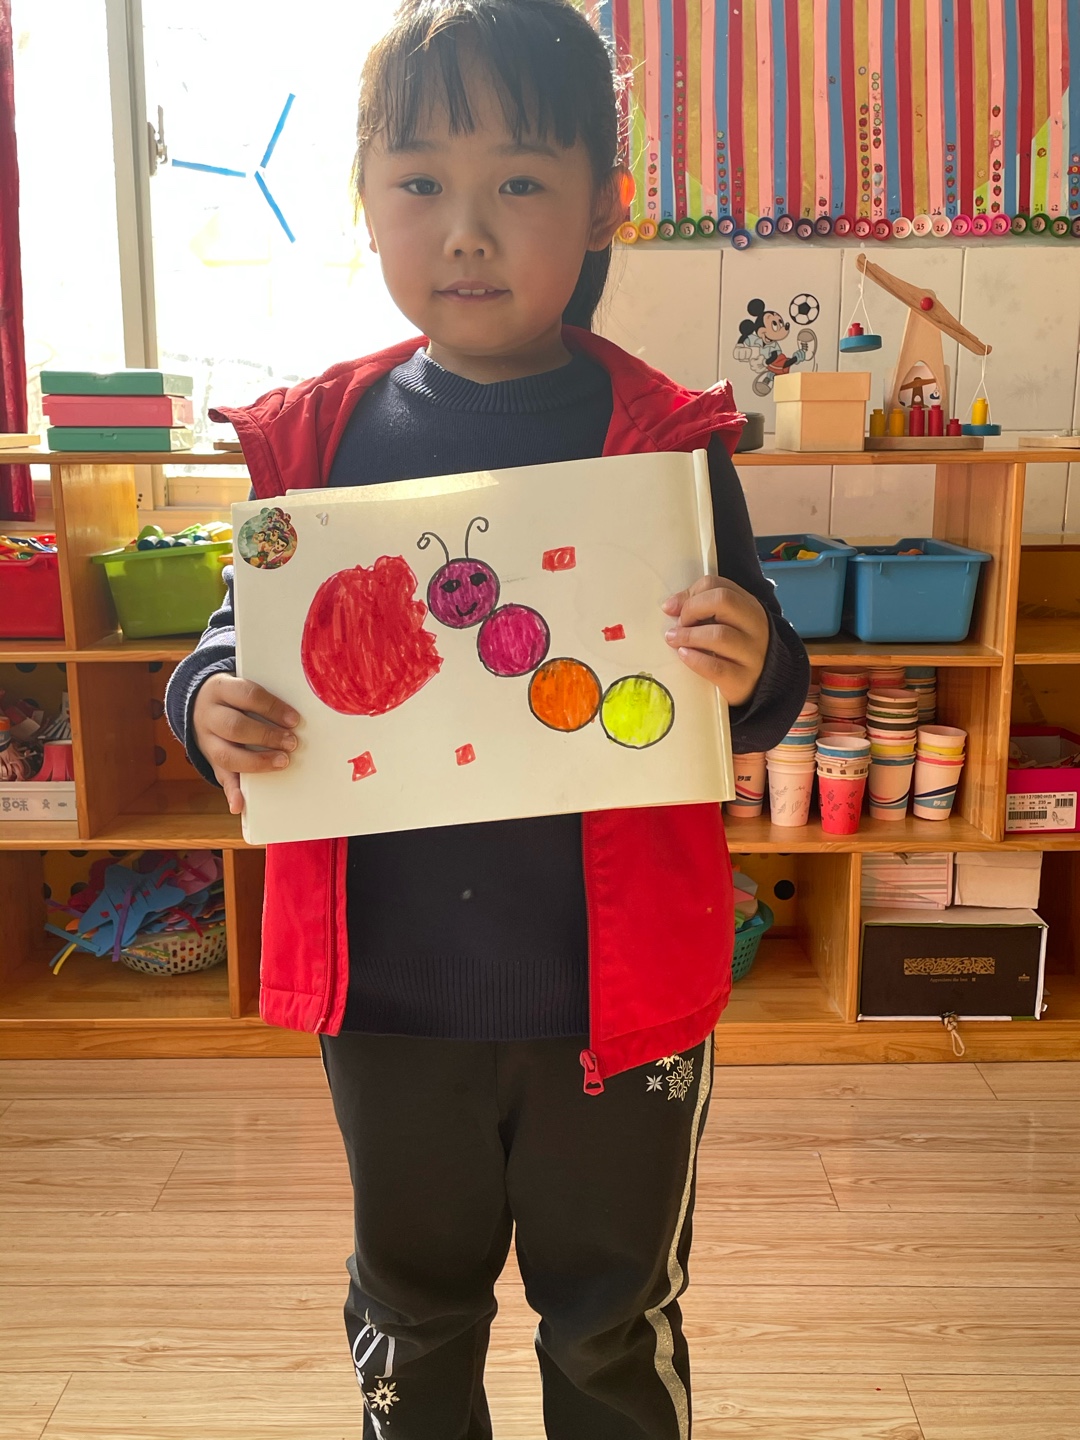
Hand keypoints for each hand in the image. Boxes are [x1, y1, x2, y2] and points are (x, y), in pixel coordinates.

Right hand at [191, 674, 300, 814]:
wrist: (199, 703)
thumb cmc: (235, 698)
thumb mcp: (242, 688)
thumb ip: (264, 699)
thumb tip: (296, 715)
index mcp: (221, 689)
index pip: (247, 695)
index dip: (272, 708)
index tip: (295, 720)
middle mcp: (210, 714)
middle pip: (235, 726)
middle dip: (266, 736)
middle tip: (292, 743)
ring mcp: (206, 739)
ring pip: (225, 754)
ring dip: (255, 763)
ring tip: (282, 762)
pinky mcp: (210, 759)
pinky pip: (219, 777)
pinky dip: (231, 792)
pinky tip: (240, 805)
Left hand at [662, 576, 769, 707]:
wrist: (763, 685)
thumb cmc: (736, 651)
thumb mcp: (727, 624)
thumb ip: (704, 609)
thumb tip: (671, 606)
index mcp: (750, 607)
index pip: (720, 586)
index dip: (691, 593)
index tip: (672, 608)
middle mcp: (755, 627)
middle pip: (723, 600)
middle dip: (692, 609)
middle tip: (679, 625)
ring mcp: (753, 653)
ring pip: (719, 635)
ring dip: (689, 635)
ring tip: (675, 640)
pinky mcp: (743, 679)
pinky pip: (716, 667)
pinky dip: (695, 659)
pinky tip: (684, 655)